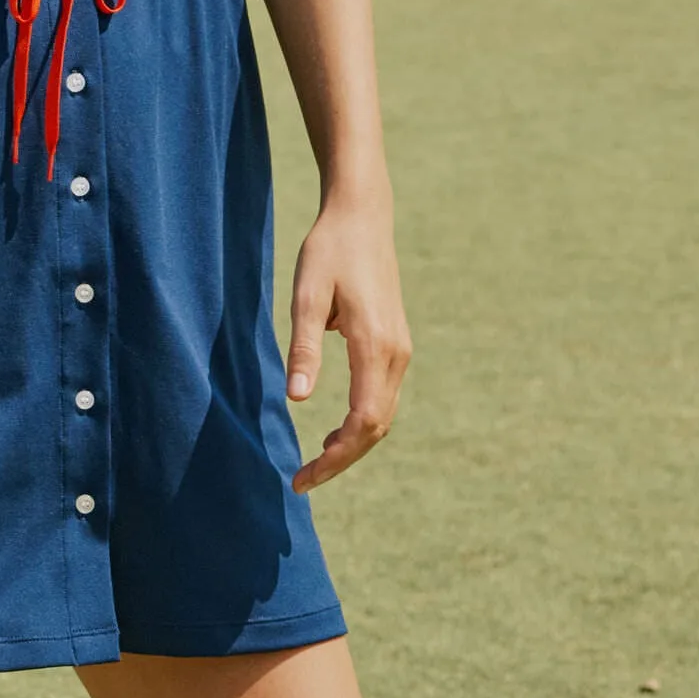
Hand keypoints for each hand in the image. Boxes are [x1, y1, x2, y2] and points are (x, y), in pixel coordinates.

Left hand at [284, 195, 409, 491]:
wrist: (362, 216)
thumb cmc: (328, 251)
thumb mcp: (306, 296)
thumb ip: (303, 347)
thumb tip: (298, 399)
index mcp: (375, 346)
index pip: (362, 422)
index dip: (334, 458)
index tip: (301, 477)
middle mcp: (396, 355)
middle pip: (376, 428)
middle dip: (341, 460)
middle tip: (302, 480)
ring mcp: (400, 350)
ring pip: (383, 416)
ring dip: (352, 445)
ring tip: (314, 463)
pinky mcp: (396, 345)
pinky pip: (383, 399)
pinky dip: (362, 424)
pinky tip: (336, 433)